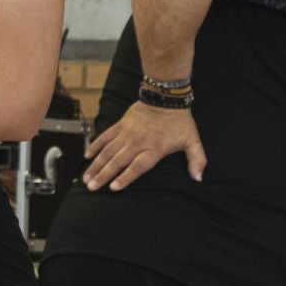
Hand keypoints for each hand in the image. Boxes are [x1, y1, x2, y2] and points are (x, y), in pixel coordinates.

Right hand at [82, 101, 206, 190]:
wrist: (166, 97)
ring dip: (96, 165)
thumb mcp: (192, 141)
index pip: (137, 167)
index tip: (113, 188)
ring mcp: (127, 133)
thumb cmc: (179, 122)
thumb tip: (199, 179)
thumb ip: (196, 160)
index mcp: (154, 149)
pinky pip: (105, 136)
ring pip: (108, 151)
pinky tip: (87, 157)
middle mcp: (138, 142)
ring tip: (87, 177)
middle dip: (103, 175)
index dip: (125, 178)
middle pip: (117, 161)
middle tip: (92, 187)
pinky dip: (96, 146)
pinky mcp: (121, 125)